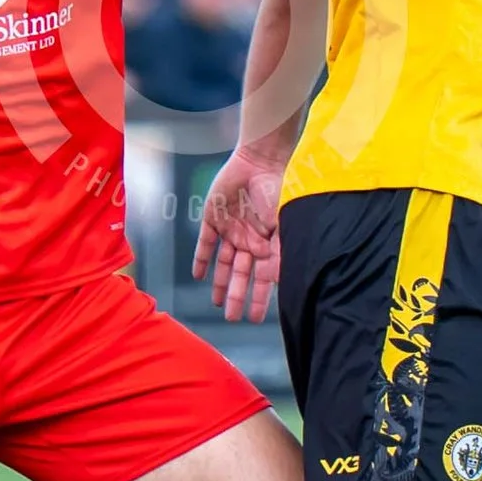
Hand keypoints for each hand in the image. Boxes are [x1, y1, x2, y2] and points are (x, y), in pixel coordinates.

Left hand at [192, 148, 287, 324]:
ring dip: (220, 283)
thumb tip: (279, 281)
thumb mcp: (283, 224)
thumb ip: (279, 251)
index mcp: (266, 243)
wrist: (258, 161)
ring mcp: (231, 230)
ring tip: (216, 303)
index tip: (257, 318)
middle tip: (233, 318)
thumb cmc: (277, 190)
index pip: (262, 278)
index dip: (260, 298)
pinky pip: (205, 243)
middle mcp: (249, 240)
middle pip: (241, 274)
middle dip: (237, 296)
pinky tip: (198, 276)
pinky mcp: (213, 219)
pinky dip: (201, 260)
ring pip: (223, 263)